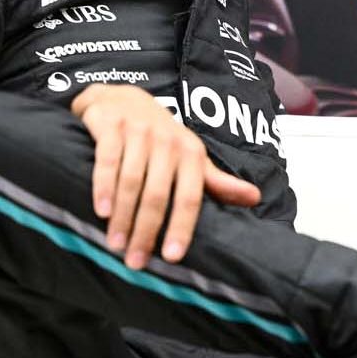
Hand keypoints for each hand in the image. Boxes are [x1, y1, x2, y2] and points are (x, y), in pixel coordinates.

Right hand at [71, 85, 263, 269]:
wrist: (122, 96)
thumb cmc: (160, 135)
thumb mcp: (191, 156)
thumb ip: (217, 181)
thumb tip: (255, 198)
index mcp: (191, 153)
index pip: (190, 197)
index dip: (182, 228)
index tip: (172, 258)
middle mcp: (167, 141)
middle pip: (158, 194)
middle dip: (146, 231)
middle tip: (134, 261)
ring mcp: (138, 131)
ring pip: (131, 181)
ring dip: (123, 216)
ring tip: (115, 245)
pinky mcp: (111, 125)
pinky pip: (107, 161)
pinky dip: (103, 187)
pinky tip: (101, 211)